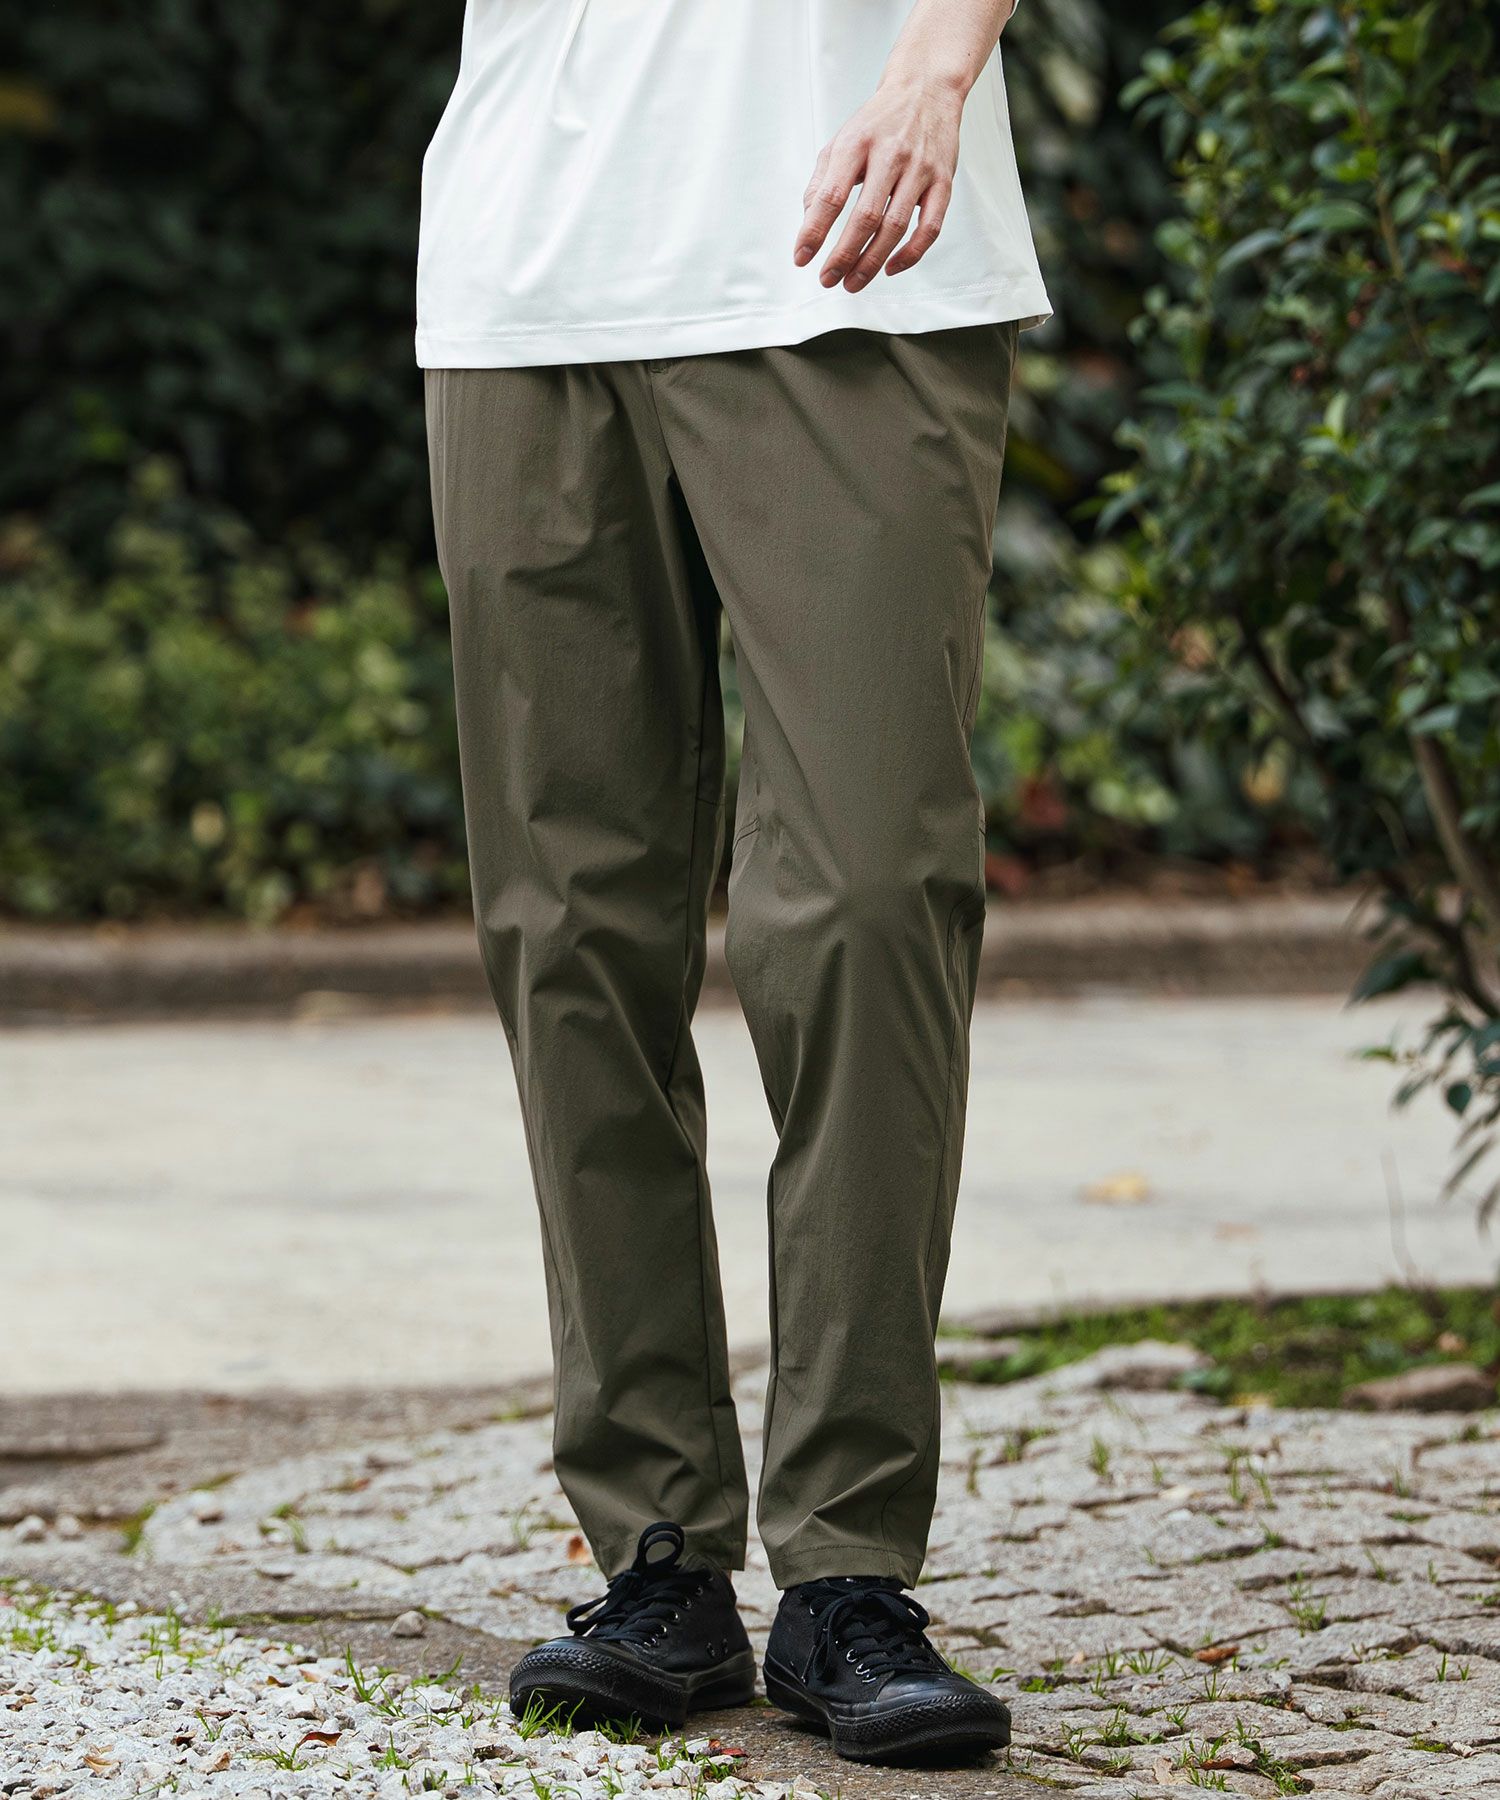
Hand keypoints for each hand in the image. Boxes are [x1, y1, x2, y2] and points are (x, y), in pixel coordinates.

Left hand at [794, 74, 963, 291]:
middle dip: (843, 255)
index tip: (801, 258)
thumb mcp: (841, 141)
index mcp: (857, 144)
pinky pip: (930, 227)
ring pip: (895, 227)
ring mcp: (919, 169)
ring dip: (871, 262)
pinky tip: (890, 268)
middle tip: (827, 279)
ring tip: (851, 282)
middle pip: (865, 217)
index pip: (831, 196)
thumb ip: (822, 181)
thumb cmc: (879, 122)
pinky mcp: (943, 182)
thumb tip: (809, 221)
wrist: (927, 89)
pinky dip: (910, 254)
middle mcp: (890, 155)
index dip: (814, 232)